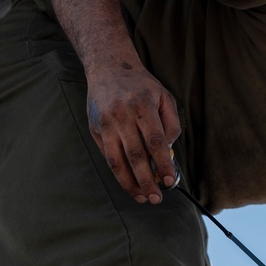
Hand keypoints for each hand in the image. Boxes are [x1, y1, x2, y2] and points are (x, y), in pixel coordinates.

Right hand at [85, 60, 180, 203]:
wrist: (108, 67)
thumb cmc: (141, 85)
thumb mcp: (164, 96)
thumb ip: (171, 124)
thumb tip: (168, 152)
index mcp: (143, 106)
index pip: (155, 142)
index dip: (163, 164)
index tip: (169, 181)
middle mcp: (122, 115)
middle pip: (136, 156)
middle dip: (147, 181)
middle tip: (156, 198)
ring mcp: (106, 123)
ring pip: (117, 160)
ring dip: (129, 183)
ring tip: (141, 197)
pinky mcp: (95, 128)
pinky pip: (107, 156)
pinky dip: (118, 172)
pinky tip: (129, 183)